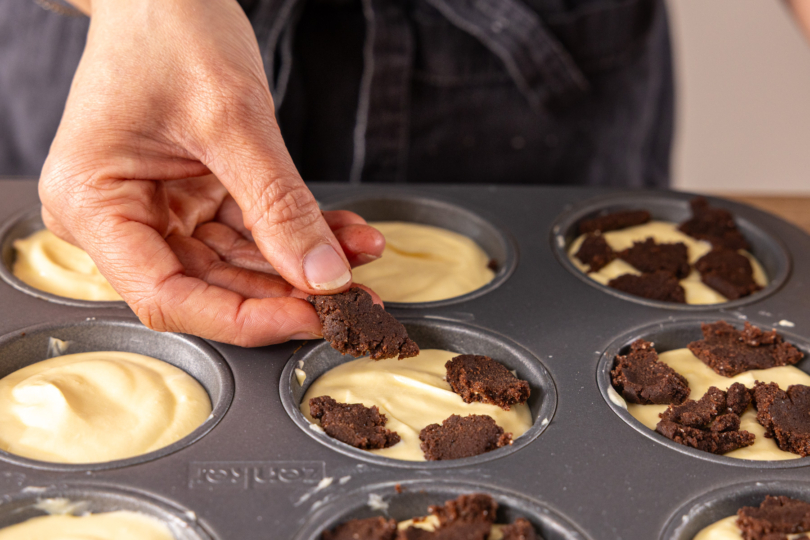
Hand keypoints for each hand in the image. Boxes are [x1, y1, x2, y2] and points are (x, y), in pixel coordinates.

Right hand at [39, 0, 383, 345]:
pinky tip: (342, 235)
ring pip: (237, 263)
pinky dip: (296, 234)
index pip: (167, 297)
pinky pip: (250, 231)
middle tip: (350, 298)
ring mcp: (158, 208)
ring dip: (301, 264)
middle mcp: (120, 215)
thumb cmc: (171, 28)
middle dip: (286, 292)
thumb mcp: (232, 118)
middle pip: (208, 286)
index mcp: (93, 202)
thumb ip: (278, 204)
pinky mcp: (192, 197)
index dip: (242, 318)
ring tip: (357, 259)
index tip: (307, 318)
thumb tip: (323, 275)